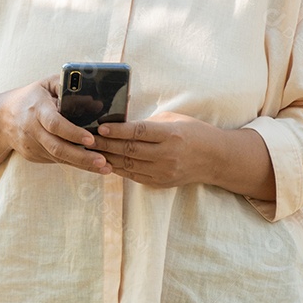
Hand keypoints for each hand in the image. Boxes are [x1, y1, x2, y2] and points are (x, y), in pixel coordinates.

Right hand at [0, 74, 111, 175]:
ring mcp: (31, 145)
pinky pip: (56, 160)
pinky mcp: (33, 156)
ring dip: (82, 164)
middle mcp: (32, 129)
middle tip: (103, 161)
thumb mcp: (46, 84)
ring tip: (105, 167)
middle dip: (81, 156)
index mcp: (37, 108)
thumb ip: (67, 86)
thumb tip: (95, 99)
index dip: (72, 132)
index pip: (54, 123)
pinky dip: (74, 163)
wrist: (2, 117)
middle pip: (57, 146)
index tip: (91, 139)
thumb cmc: (32, 97)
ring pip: (58, 157)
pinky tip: (91, 166)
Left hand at [89, 111, 217, 187]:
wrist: (216, 159)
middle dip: (105, 144)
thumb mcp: (174, 119)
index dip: (117, 130)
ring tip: (90, 150)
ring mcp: (164, 171)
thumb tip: (119, 122)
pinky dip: (118, 168)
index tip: (100, 126)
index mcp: (171, 135)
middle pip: (129, 150)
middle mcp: (167, 155)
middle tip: (86, 138)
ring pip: (128, 165)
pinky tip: (105, 161)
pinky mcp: (161, 182)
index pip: (139, 132)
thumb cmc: (193, 132)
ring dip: (107, 157)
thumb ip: (148, 123)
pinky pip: (133, 175)